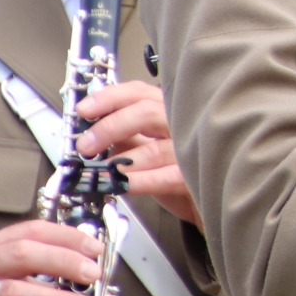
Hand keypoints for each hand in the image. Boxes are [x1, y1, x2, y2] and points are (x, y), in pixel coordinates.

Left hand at [77, 80, 197, 225]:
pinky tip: (122, 185)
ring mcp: (193, 150)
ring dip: (119, 160)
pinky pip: (165, 177)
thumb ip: (125, 138)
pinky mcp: (197, 178)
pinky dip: (140, 181)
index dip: (110, 98)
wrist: (211, 202)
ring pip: (153, 148)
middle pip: (146, 112)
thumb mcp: (147, 150)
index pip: (139, 93)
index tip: (84, 110)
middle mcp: (182, 125)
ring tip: (98, 171)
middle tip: (86, 145)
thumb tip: (91, 132)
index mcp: (168, 112)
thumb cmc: (180, 174)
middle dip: (110, 127)